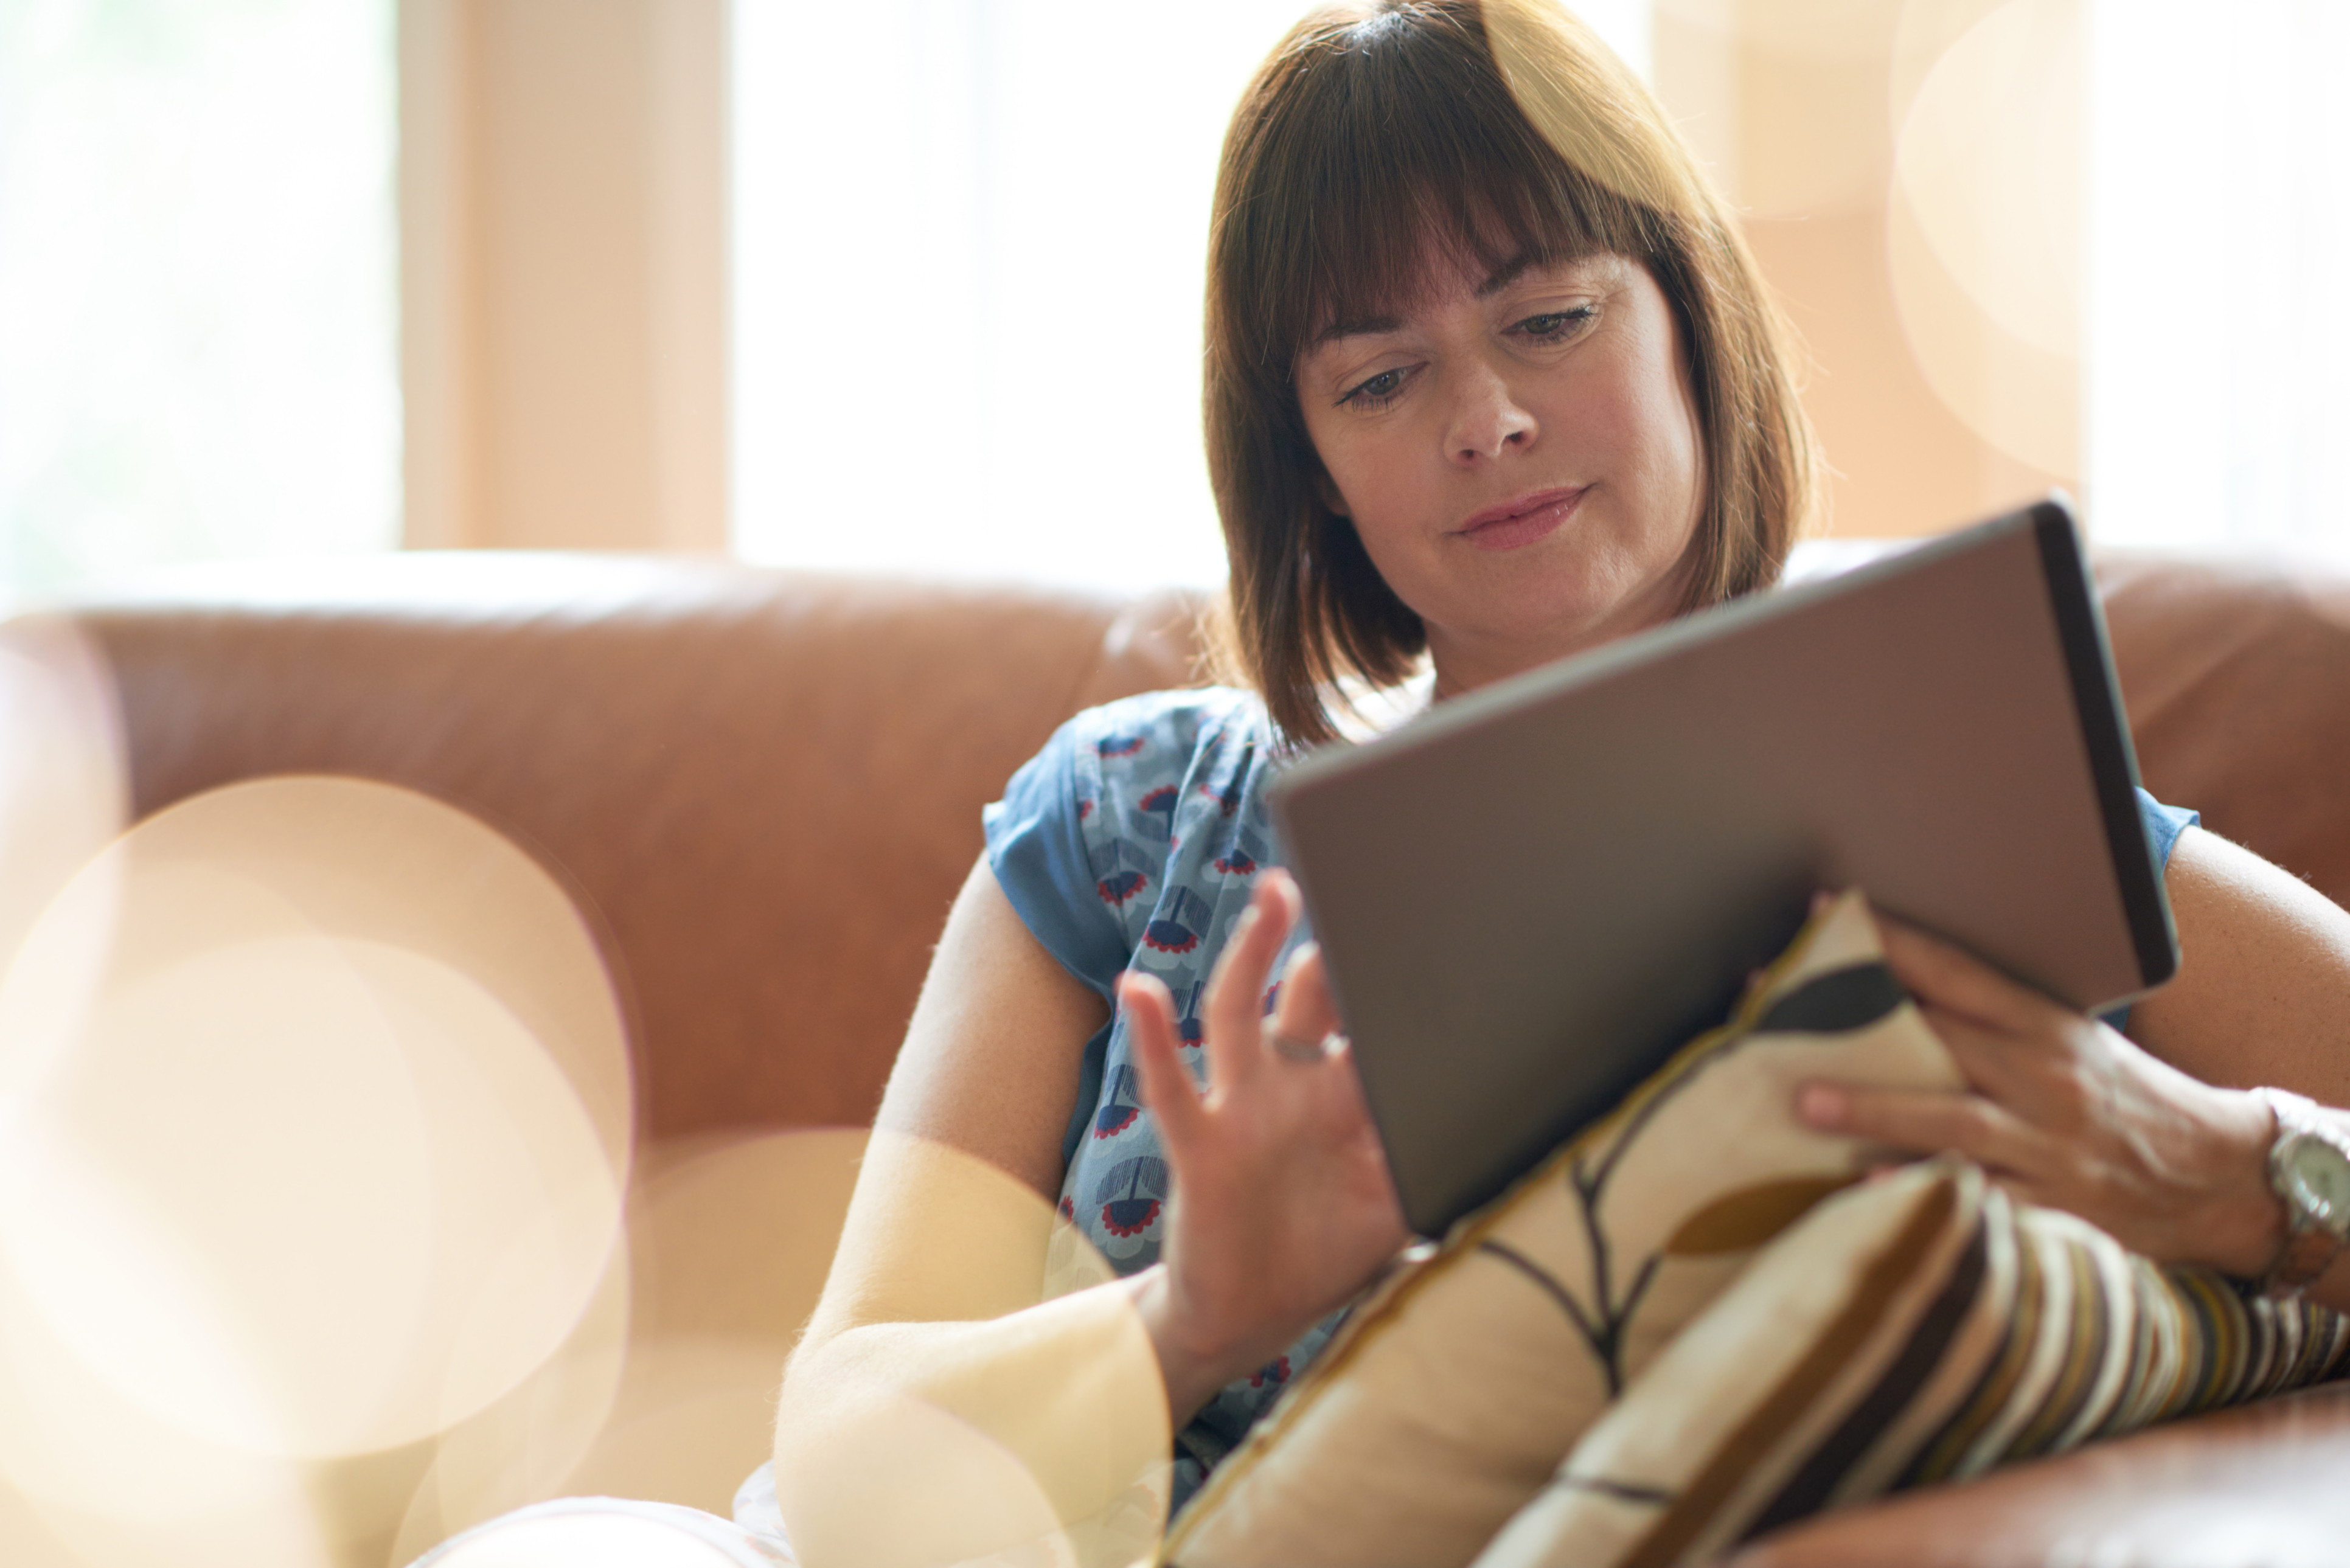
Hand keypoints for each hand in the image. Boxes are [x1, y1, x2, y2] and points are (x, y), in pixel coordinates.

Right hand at [1118, 870, 1407, 1419]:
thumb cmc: (1325, 1256)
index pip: (1377, 1021)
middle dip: (1337, 940)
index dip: (1402, 978)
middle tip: (1365, 877)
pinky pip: (1171, 1085)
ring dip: (1254, 951)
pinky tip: (1141, 988)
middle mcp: (1294, 1086)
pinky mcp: (1200, 1145)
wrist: (1247, 1319)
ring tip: (1275, 894)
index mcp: (1347, 1096)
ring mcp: (1244, 1108)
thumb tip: (1525, 1150)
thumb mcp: (1399, 1214)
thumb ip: (1443, 1177)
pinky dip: (1153, 1037)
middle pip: (1315, 995)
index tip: (1443, 920)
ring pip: (1243, 1013)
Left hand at [1793, 909, 2285, 1276]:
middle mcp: (2043, 1079)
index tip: (1824, 911)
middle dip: (1859, 1025)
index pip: (1959, 971)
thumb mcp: (2070, 1041)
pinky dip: (1926, 1191)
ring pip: (1955, 1121)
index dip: (1891, 942)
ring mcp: (2048, 1144)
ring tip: (1806, 1103)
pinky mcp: (2056, 1206)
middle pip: (1943, 1039)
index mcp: (2044, 1026)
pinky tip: (1871, 1188)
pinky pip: (1984, 1199)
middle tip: (1776, 1013)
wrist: (2218, 1173)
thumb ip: (1990, 1019)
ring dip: (1877, 1112)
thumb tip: (1896, 988)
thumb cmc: (2123, 1097)